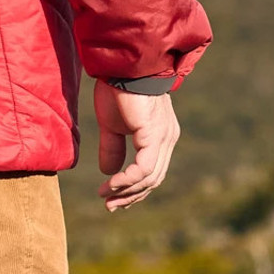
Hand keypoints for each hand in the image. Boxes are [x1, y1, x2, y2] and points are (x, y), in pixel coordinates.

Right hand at [95, 81, 181, 211]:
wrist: (123, 67)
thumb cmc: (117, 90)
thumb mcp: (112, 126)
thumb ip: (112, 149)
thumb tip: (108, 172)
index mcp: (160, 137)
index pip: (152, 172)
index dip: (133, 189)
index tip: (112, 198)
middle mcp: (168, 139)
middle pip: (153, 180)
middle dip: (130, 196)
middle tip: (109, 206)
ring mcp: (164, 138)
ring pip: (149, 178)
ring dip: (126, 191)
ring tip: (106, 197)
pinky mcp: (155, 136)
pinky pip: (143, 169)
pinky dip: (126, 180)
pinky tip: (111, 185)